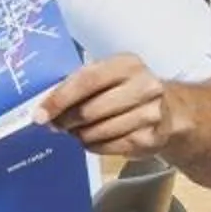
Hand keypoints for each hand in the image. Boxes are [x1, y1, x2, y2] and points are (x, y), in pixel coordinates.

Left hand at [39, 54, 191, 159]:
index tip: (40, 114)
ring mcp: (152, 113)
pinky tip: (94, 139)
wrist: (170, 110)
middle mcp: (144, 86)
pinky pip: (110, 146)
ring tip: (76, 131)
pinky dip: (94, 145)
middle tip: (55, 125)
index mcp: (127, 64)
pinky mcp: (152, 138)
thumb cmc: (125, 90)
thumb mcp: (106, 77)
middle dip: (66, 120)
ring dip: (80, 135)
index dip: (59, 99)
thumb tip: (44, 109)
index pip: (86, 80)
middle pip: (90, 110)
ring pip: (98, 131)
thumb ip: (77, 86)